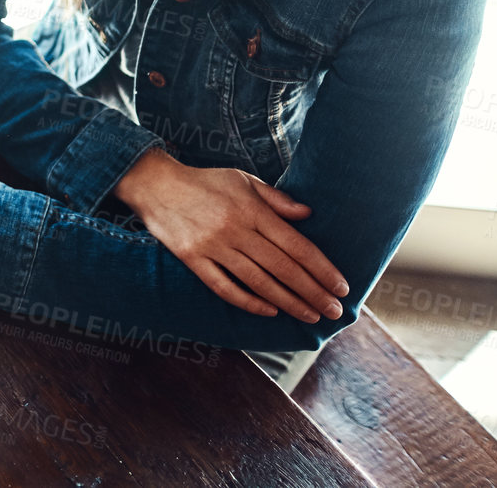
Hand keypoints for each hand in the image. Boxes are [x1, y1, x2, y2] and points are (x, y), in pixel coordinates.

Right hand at [113, 149, 348, 321]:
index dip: (322, 269)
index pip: (296, 245)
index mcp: (251, 209)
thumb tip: (308, 214)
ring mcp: (212, 246)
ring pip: (258, 282)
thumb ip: (276, 198)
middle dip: (313, 292)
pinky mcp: (192, 259)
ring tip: (309, 316)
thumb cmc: (204, 181)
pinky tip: (269, 310)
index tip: (341, 287)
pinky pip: (223, 287)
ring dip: (288, 302)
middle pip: (282, 268)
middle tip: (333, 311)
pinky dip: (248, 301)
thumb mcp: (243, 179)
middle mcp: (235, 230)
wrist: (154, 184)